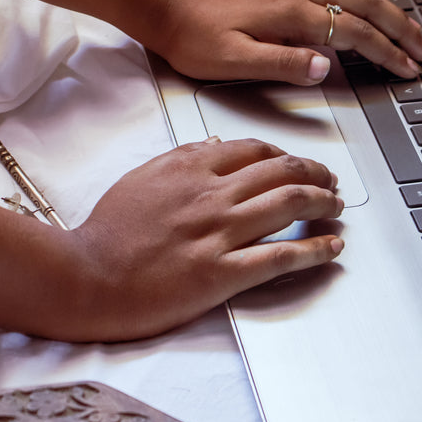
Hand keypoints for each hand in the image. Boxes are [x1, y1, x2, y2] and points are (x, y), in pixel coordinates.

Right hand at [66, 138, 343, 340]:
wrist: (84, 277)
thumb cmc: (106, 232)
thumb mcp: (142, 178)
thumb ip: (184, 158)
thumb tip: (218, 145)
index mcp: (191, 168)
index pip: (255, 151)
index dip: (286, 156)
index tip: (297, 164)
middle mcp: (211, 194)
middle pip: (282, 173)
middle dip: (316, 174)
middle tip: (330, 182)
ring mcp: (218, 233)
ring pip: (289, 205)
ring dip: (324, 204)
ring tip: (337, 207)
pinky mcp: (221, 273)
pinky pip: (281, 256)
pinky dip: (315, 249)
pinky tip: (332, 246)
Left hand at [145, 0, 421, 85]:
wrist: (162, 4)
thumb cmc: (192, 37)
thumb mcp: (232, 61)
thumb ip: (282, 64)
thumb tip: (326, 68)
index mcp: (290, 13)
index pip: (353, 32)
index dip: (386, 52)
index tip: (409, 70)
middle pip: (365, 4)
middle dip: (400, 27)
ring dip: (387, 9)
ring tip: (409, 29)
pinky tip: (367, 7)